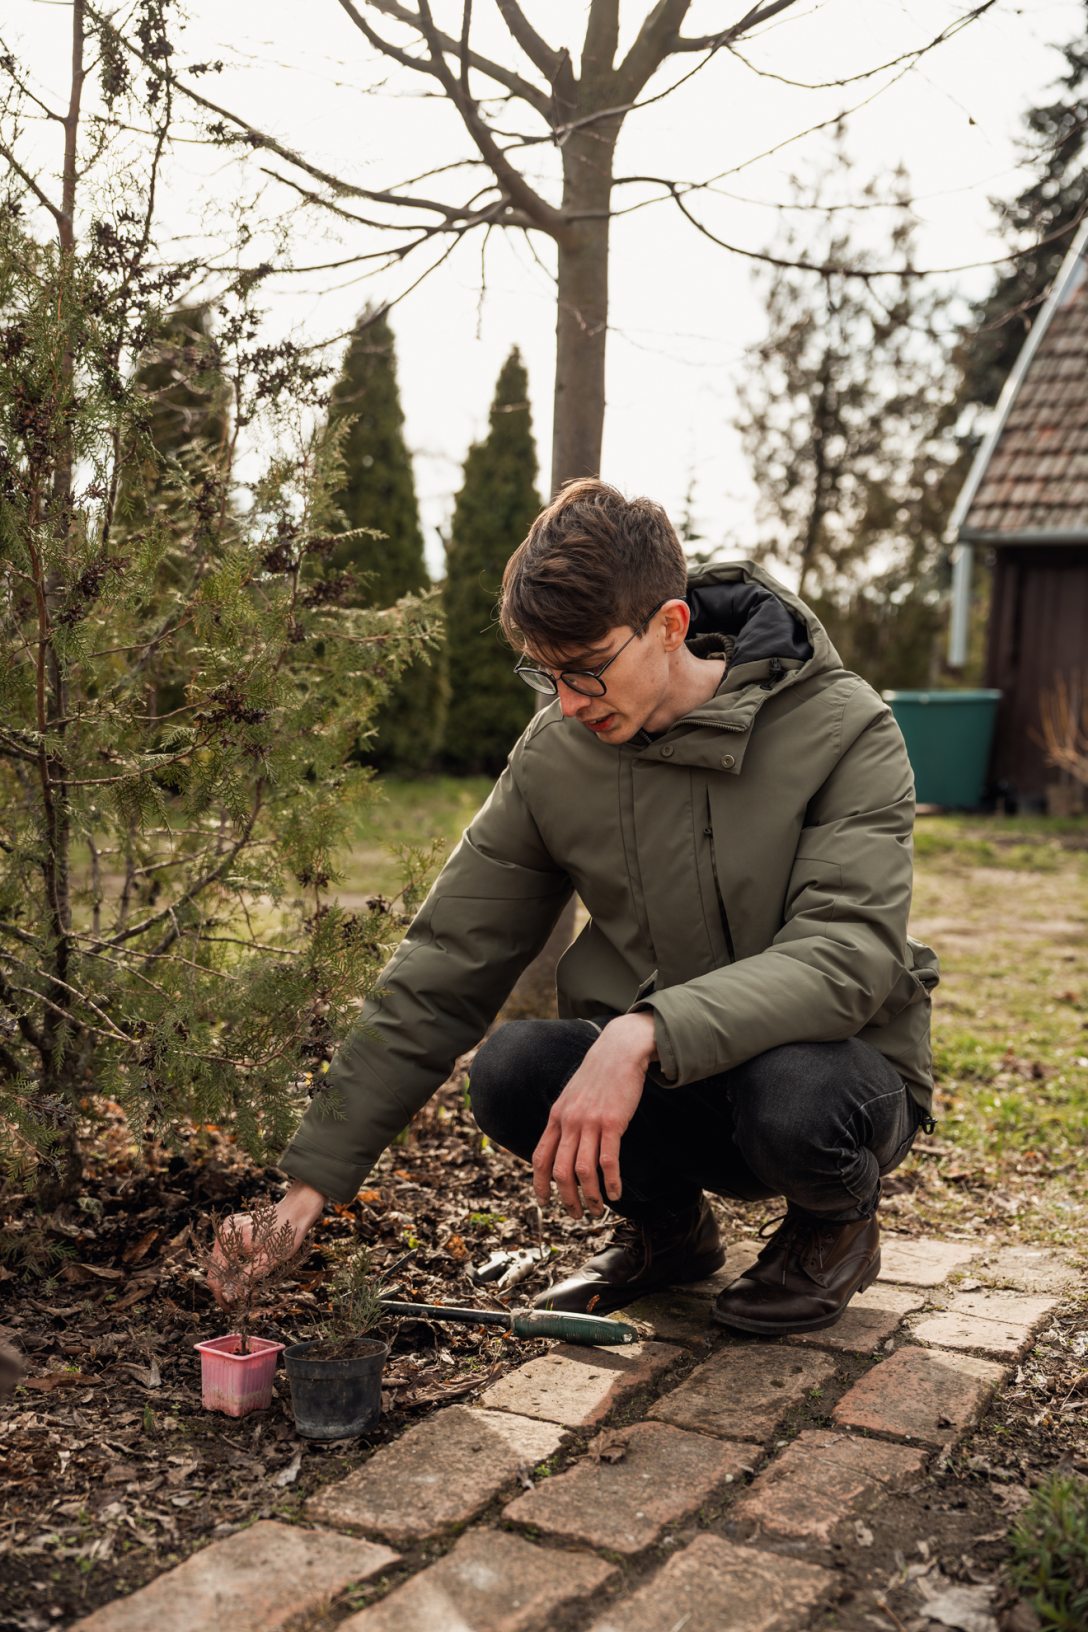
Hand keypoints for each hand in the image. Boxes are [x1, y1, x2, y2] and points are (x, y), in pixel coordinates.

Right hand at [206, 1179, 325, 1307]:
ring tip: (239, 1291)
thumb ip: (246, 1278)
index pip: (215, 1275)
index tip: (229, 1308)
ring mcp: (229, 1226)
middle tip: (236, 1303)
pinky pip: (228, 1249)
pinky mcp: (235, 1225)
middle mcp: (224, 1231)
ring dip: (228, 1275)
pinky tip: (242, 1273)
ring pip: (221, 1258)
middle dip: (224, 1286)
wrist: (296, 1210)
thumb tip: (229, 1296)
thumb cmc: (285, 1235)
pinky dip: (233, 1262)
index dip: (221, 1295)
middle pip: (216, 1267)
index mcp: (229, 1240)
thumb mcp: (267, 1261)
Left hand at [532, 1013, 656, 1220]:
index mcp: (556, 1117)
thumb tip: (562, 1145)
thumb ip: (565, 1120)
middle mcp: (569, 1122)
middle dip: (567, 1199)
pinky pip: (608, 1160)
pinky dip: (612, 1182)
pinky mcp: (612, 1122)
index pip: (540, 1157)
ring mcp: (590, 1122)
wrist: (618, 1051)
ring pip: (584, 1171)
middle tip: (576, 1215)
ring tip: (598, 1210)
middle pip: (560, 1171)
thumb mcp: (572, 1096)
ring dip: (590, 1196)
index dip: (539, 1184)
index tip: (544, 1203)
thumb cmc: (598, 1076)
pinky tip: (617, 1193)